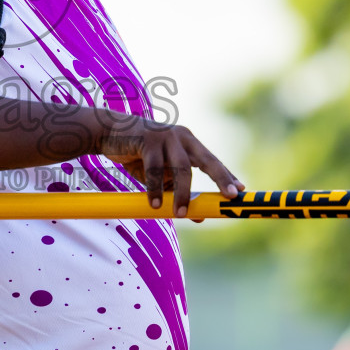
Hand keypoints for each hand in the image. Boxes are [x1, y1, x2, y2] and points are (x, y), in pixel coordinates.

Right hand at [99, 118, 243, 218]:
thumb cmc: (138, 154)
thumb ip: (177, 191)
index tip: (241, 191)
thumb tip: (198, 217)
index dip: (227, 175)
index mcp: (188, 143)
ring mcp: (165, 136)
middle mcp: (182, 137)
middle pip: (207, 160)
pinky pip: (155, 169)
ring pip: (181, 168)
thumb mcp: (160, 175)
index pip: (212, 161)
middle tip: (230, 196)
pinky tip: (155, 204)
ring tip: (181, 214)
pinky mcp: (148, 140)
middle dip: (221, 178)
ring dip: (183, 193)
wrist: (109, 132)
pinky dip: (155, 189)